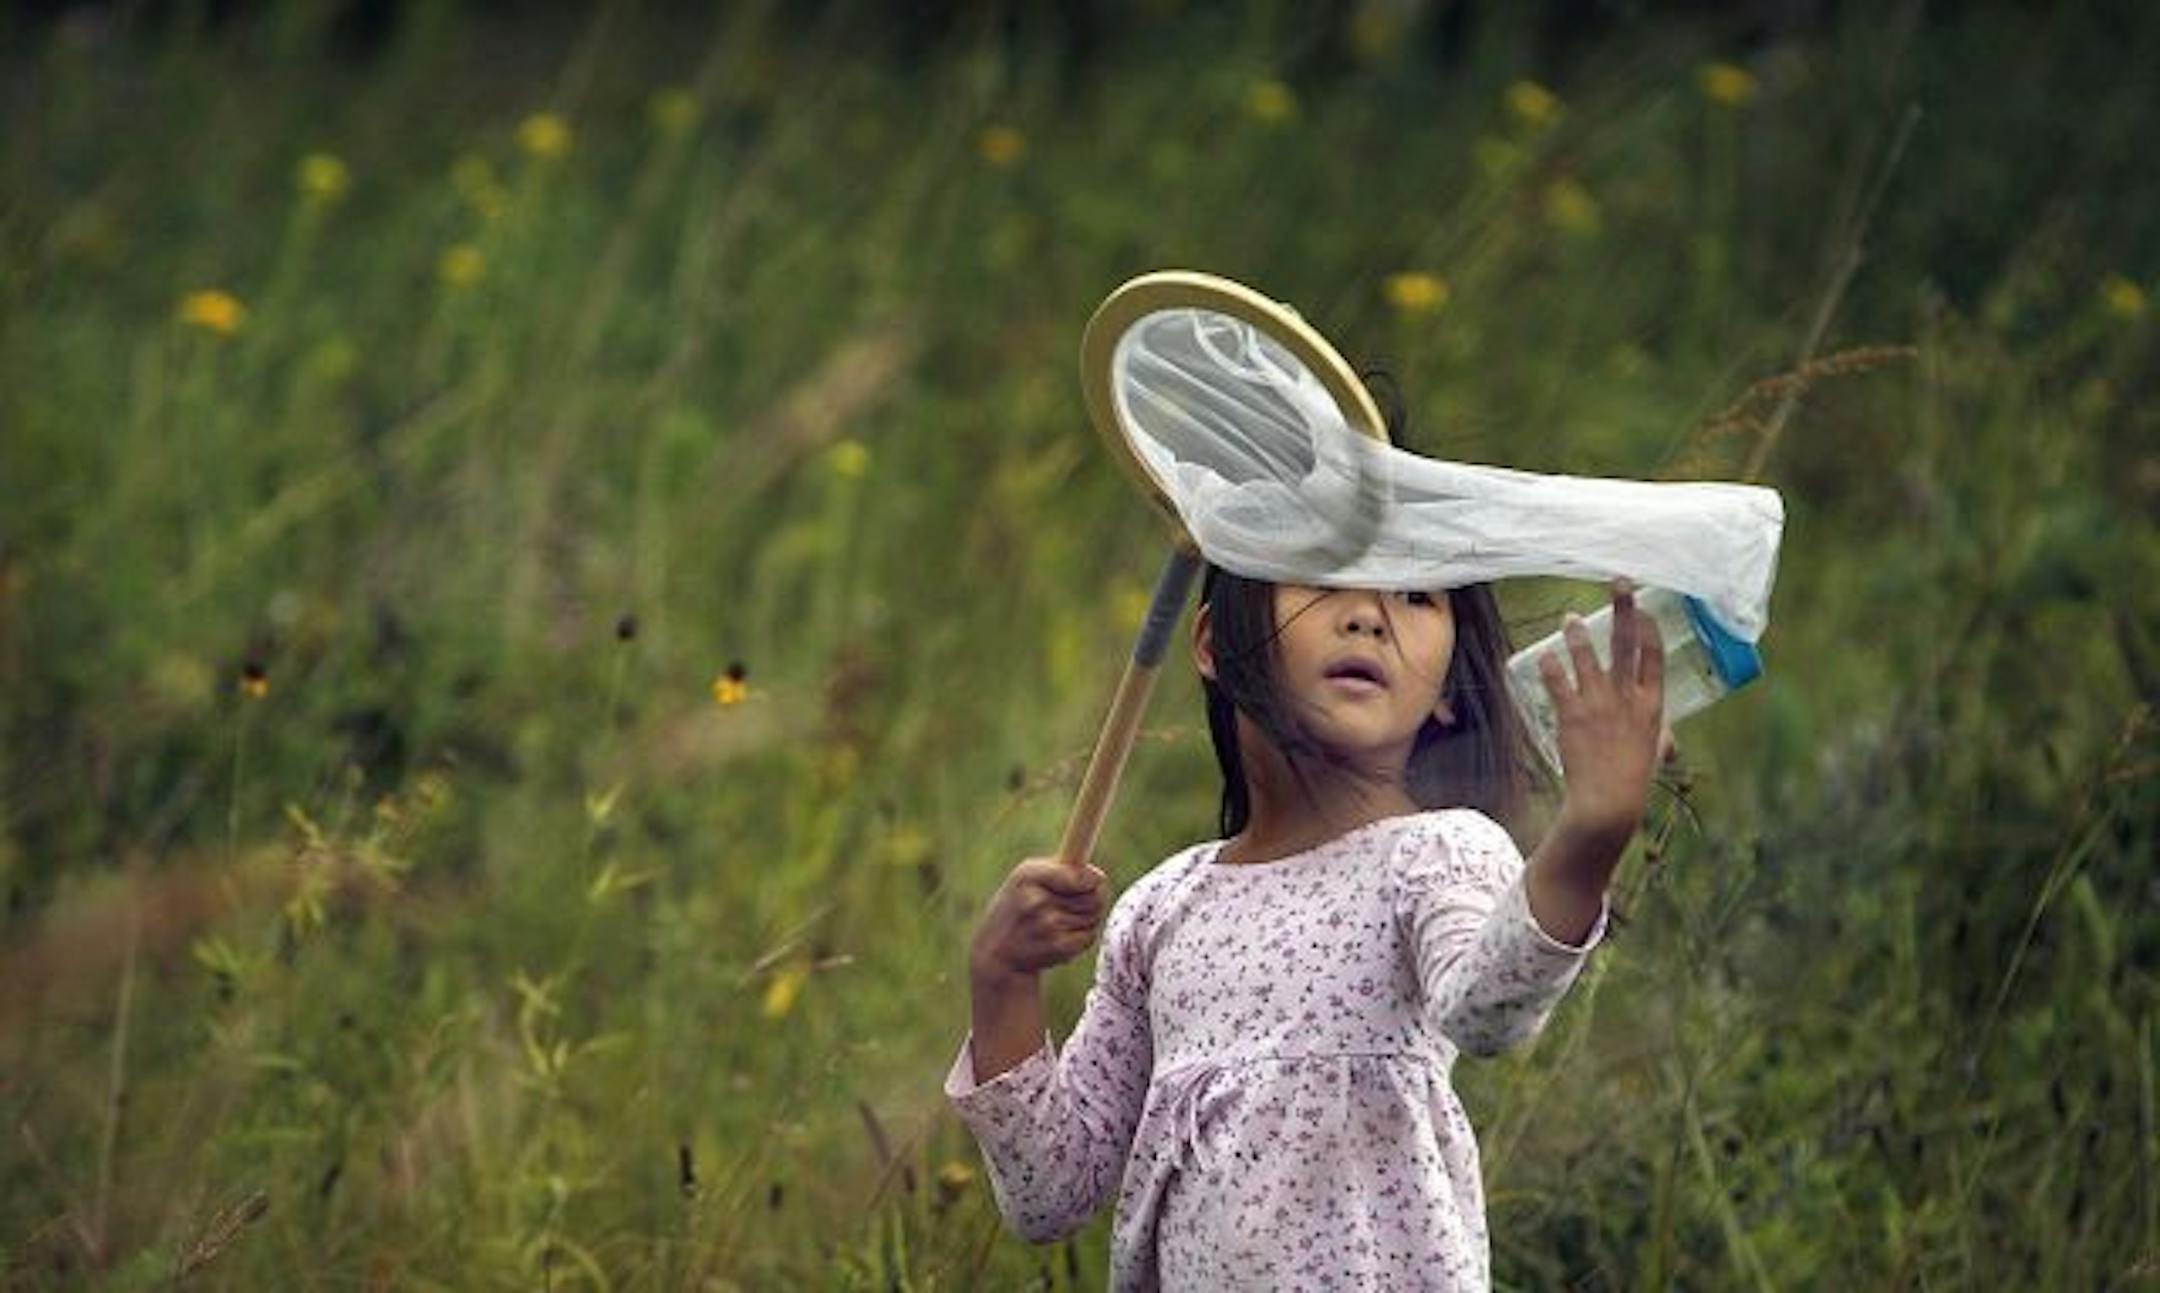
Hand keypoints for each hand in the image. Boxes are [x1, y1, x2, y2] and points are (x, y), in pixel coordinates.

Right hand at [969, 857, 1108, 987]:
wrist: (996, 954)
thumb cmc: (1018, 908)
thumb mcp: (1026, 879)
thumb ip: (1060, 870)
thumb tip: (1099, 879)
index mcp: (1027, 875)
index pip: (1082, 876)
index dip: (1094, 879)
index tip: (1092, 882)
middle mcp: (1036, 899)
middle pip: (1095, 896)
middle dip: (1093, 899)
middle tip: (1076, 904)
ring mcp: (1046, 925)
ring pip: (1094, 917)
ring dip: (1086, 920)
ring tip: (1062, 922)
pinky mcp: (1055, 948)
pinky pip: (1088, 937)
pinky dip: (1081, 938)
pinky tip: (1061, 937)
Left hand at [1535, 579, 1667, 847]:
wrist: (1607, 803)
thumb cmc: (1634, 781)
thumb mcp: (1654, 754)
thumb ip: (1660, 737)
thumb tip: (1668, 738)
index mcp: (1652, 705)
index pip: (1654, 656)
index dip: (1649, 628)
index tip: (1645, 608)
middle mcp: (1627, 698)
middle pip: (1626, 644)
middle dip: (1623, 609)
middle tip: (1618, 582)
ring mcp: (1599, 705)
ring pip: (1588, 658)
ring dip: (1577, 635)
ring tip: (1568, 617)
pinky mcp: (1572, 716)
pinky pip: (1558, 683)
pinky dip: (1550, 667)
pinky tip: (1543, 654)